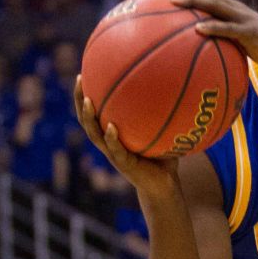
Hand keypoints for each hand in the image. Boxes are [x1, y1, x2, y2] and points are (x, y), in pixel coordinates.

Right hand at [74, 75, 183, 189]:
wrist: (164, 186)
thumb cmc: (164, 158)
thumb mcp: (163, 132)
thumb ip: (164, 113)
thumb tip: (177, 85)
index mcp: (113, 134)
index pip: (94, 111)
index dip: (86, 94)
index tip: (84, 72)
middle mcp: (108, 142)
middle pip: (86, 119)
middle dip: (80, 99)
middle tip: (80, 80)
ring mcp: (114, 154)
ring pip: (94, 135)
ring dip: (89, 118)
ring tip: (87, 101)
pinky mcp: (124, 165)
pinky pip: (115, 150)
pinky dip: (111, 139)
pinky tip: (110, 127)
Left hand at [158, 0, 257, 74]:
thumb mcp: (241, 44)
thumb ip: (225, 40)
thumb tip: (203, 49)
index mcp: (233, 9)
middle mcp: (237, 8)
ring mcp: (244, 19)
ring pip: (214, 5)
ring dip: (193, 2)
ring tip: (173, 2)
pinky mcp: (251, 33)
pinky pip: (228, 29)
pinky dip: (213, 27)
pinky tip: (197, 30)